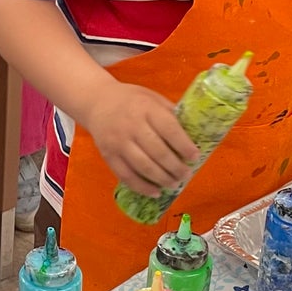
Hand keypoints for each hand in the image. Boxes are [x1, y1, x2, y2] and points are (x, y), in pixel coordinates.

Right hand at [81, 82, 197, 196]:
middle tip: (186, 174)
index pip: (169, 130)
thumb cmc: (130, 100)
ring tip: (174, 184)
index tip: (195, 157)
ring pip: (143, 167)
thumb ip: (169, 114)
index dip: (184, 146)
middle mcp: (131, 125)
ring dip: (162, 179)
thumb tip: (193, 135)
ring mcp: (118, 142)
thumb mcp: (152, 98)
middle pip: (158, 152)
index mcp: (146, 108)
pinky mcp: (108, 156)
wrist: (96, 102)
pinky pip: (126, 176)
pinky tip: (155, 192)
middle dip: (176, 167)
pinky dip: (142, 187)